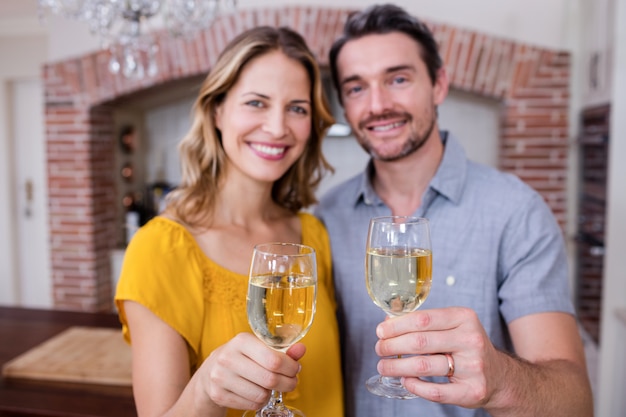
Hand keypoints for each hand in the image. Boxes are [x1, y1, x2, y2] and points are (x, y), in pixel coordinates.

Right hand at [197, 332, 305, 410]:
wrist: (210, 371)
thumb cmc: (242, 357)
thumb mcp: (260, 348)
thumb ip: (283, 350)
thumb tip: (302, 349)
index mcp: (241, 341)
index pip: (274, 360)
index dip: (291, 368)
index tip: (295, 369)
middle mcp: (228, 357)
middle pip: (269, 379)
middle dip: (287, 383)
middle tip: (291, 382)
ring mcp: (221, 377)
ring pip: (261, 394)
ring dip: (272, 393)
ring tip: (270, 386)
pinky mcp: (218, 394)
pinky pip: (251, 404)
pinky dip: (259, 401)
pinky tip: (257, 392)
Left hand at [374, 307, 506, 407]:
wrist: (499, 375)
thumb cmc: (466, 346)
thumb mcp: (452, 325)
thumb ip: (424, 322)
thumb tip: (388, 321)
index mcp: (464, 318)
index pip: (423, 319)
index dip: (396, 325)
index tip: (380, 331)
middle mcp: (471, 340)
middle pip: (420, 342)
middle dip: (392, 346)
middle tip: (379, 349)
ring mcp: (473, 367)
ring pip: (424, 366)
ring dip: (397, 367)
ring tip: (384, 366)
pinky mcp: (472, 391)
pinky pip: (435, 391)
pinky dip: (415, 386)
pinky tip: (405, 381)